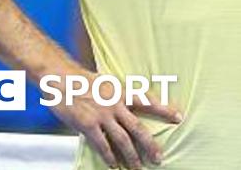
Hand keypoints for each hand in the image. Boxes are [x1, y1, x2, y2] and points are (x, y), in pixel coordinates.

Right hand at [50, 68, 182, 168]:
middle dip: (150, 144)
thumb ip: (119, 96)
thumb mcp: (108, 83)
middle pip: (138, 128)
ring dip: (132, 156)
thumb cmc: (83, 80)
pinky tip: (115, 165)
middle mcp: (115, 104)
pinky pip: (102, 145)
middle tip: (159, 157)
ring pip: (122, 140)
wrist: (61, 79)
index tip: (179, 117)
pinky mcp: (88, 125)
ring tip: (138, 167)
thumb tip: (129, 110)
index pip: (148, 101)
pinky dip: (109, 157)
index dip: (164, 109)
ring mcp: (102, 115)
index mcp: (122, 91)